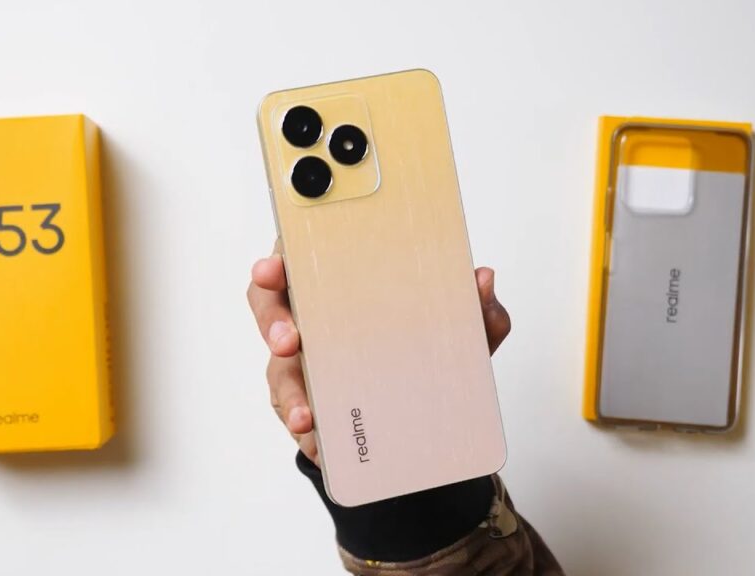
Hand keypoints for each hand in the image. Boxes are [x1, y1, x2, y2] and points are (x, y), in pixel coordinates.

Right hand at [246, 241, 510, 464]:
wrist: (420, 418)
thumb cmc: (422, 350)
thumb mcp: (456, 332)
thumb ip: (475, 309)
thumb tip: (483, 280)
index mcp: (338, 281)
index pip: (299, 256)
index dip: (279, 259)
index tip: (276, 267)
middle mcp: (312, 317)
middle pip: (271, 307)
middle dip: (272, 321)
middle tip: (289, 339)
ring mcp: (302, 363)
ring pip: (279, 370)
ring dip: (290, 392)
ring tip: (306, 415)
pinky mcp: (305, 403)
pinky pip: (295, 416)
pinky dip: (306, 431)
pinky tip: (318, 443)